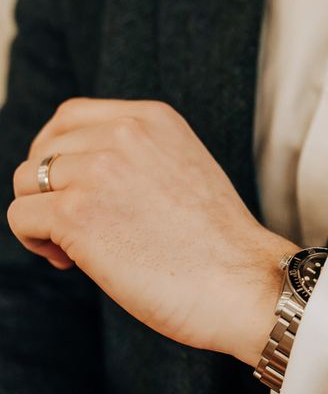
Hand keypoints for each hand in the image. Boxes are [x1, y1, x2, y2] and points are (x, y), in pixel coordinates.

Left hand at [7, 98, 298, 366]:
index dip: (59, 152)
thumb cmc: (215, 237)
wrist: (240, 278)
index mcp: (152, 117)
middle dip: (48, 187)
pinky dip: (35, 241)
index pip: (71, 116)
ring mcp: (99, 169)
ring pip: (26, 182)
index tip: (72, 186)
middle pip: (44, 149)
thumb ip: (135, 152)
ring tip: (76, 246)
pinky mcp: (77, 212)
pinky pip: (21, 217)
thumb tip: (74, 169)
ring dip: (41, 214)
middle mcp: (123, 132)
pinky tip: (72, 260)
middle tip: (75, 223)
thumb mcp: (181, 164)